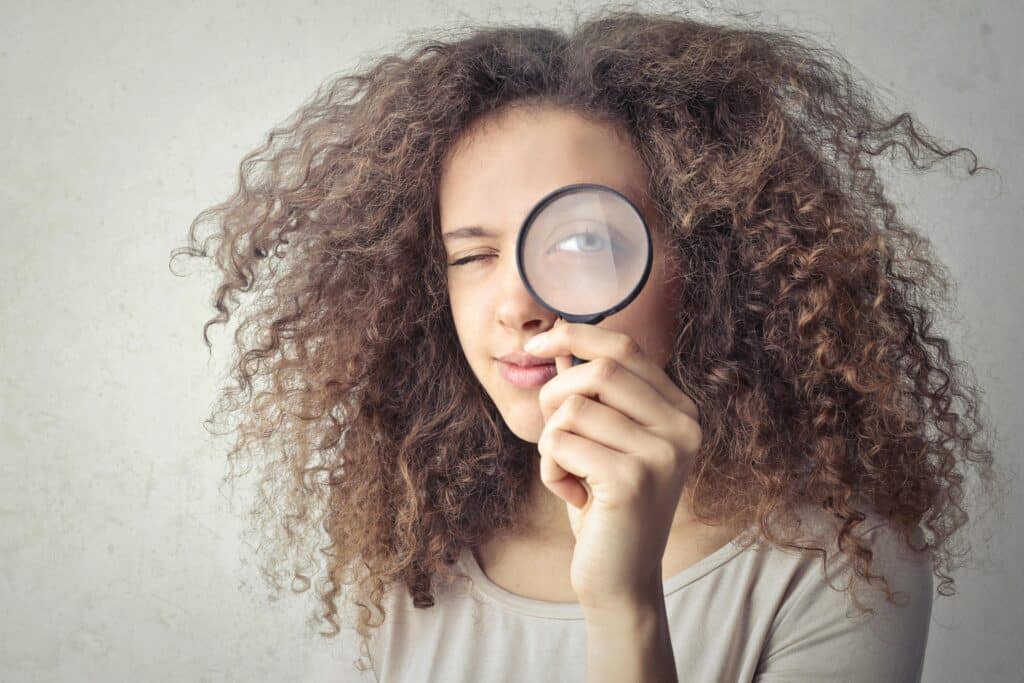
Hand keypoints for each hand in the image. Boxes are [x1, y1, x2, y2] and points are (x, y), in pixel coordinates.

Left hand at [524, 318, 702, 610]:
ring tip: (570, 475)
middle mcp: (682, 427)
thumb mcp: (602, 441)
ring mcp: (661, 454)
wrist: (620, 577)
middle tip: (552, 434)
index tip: (535, 345)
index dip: (574, 336)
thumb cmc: (606, 505)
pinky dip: (550, 469)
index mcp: (680, 410)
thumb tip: (558, 342)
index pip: (624, 348)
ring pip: (571, 408)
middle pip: (597, 371)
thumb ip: (589, 393)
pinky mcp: (631, 480)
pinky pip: (560, 444)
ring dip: (551, 442)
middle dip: (554, 396)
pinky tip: (573, 496)